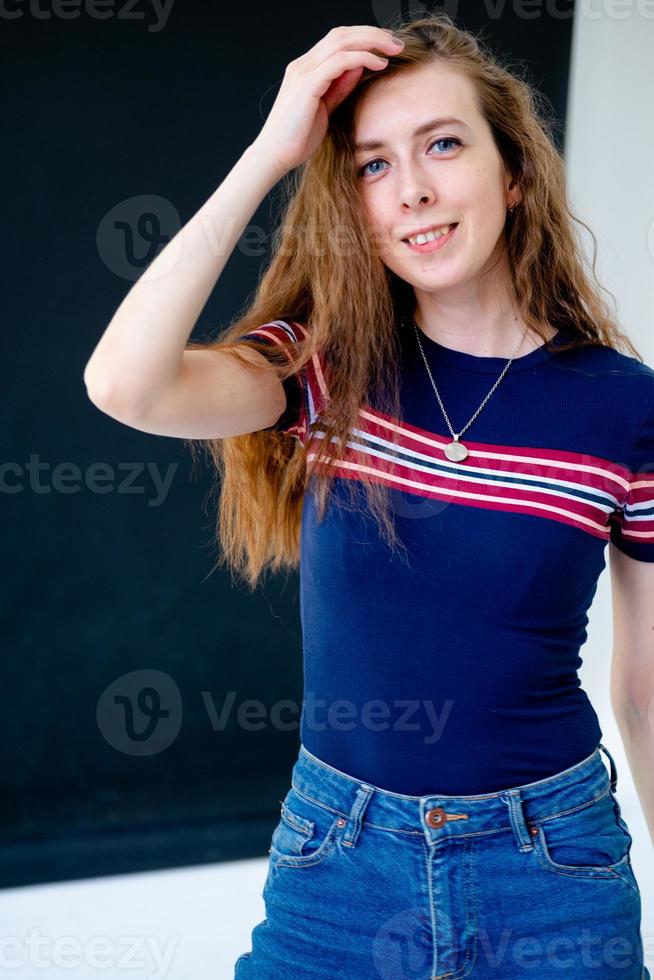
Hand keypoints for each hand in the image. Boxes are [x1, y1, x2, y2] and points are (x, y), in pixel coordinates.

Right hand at [253, 25, 403, 176]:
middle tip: (396, 43)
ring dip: (371, 41)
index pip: (338, 40)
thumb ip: (340, 87)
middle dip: (372, 34)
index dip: (364, 38)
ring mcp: (303, 72)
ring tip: (393, 49)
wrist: (274, 156)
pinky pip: (339, 61)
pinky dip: (362, 58)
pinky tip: (378, 64)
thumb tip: (359, 67)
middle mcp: (303, 64)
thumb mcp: (326, 109)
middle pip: (342, 34)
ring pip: (342, 41)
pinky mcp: (307, 85)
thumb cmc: (297, 139)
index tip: (387, 47)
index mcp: (306, 69)